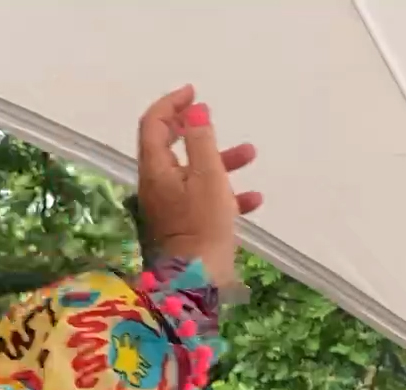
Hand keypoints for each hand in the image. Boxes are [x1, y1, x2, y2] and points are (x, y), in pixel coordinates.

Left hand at [136, 85, 262, 287]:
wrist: (195, 281)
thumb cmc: (203, 226)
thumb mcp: (208, 176)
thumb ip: (201, 141)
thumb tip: (194, 110)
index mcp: (155, 170)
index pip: (152, 126)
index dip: (170, 104)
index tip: (193, 92)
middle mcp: (157, 186)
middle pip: (169, 147)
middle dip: (194, 129)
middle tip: (211, 114)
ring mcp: (169, 206)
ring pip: (194, 173)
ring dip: (221, 161)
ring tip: (251, 154)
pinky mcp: (184, 225)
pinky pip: (205, 200)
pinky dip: (227, 194)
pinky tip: (253, 199)